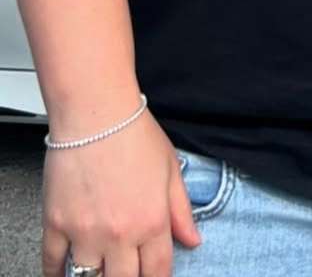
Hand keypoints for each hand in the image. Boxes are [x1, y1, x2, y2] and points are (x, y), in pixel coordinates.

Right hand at [42, 112, 200, 276]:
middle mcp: (120, 234)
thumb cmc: (135, 135)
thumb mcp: (171, 169)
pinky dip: (58, 274)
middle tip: (127, 270)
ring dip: (96, 276)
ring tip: (102, 267)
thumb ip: (182, 210)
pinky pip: (53, 265)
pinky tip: (66, 273)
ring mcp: (85, 233)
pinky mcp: (56, 225)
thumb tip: (193, 240)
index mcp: (152, 221)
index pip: (157, 271)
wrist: (97, 114)